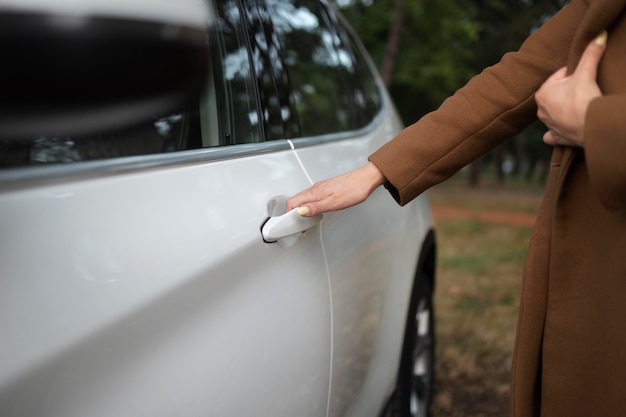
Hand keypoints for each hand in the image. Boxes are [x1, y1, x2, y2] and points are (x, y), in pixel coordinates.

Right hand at [286, 162, 385, 215]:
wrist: (366, 180)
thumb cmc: (353, 190)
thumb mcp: (334, 203)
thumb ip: (315, 208)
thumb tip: (300, 211)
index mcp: (314, 192)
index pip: (292, 201)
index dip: (288, 213)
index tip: (291, 224)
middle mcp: (315, 189)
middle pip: (295, 201)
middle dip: (292, 214)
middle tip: (297, 226)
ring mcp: (320, 188)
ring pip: (303, 199)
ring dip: (300, 211)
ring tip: (305, 222)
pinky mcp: (326, 189)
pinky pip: (311, 198)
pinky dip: (308, 206)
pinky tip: (314, 212)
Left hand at [535, 31, 606, 146]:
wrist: (591, 125)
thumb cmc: (583, 98)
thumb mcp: (586, 72)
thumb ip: (591, 54)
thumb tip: (599, 35)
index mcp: (542, 93)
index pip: (559, 76)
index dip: (573, 74)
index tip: (583, 75)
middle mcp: (540, 110)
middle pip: (556, 94)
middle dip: (568, 91)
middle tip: (583, 90)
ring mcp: (548, 125)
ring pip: (553, 113)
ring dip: (562, 110)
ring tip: (578, 106)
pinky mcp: (557, 138)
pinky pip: (552, 135)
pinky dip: (555, 133)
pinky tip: (560, 129)